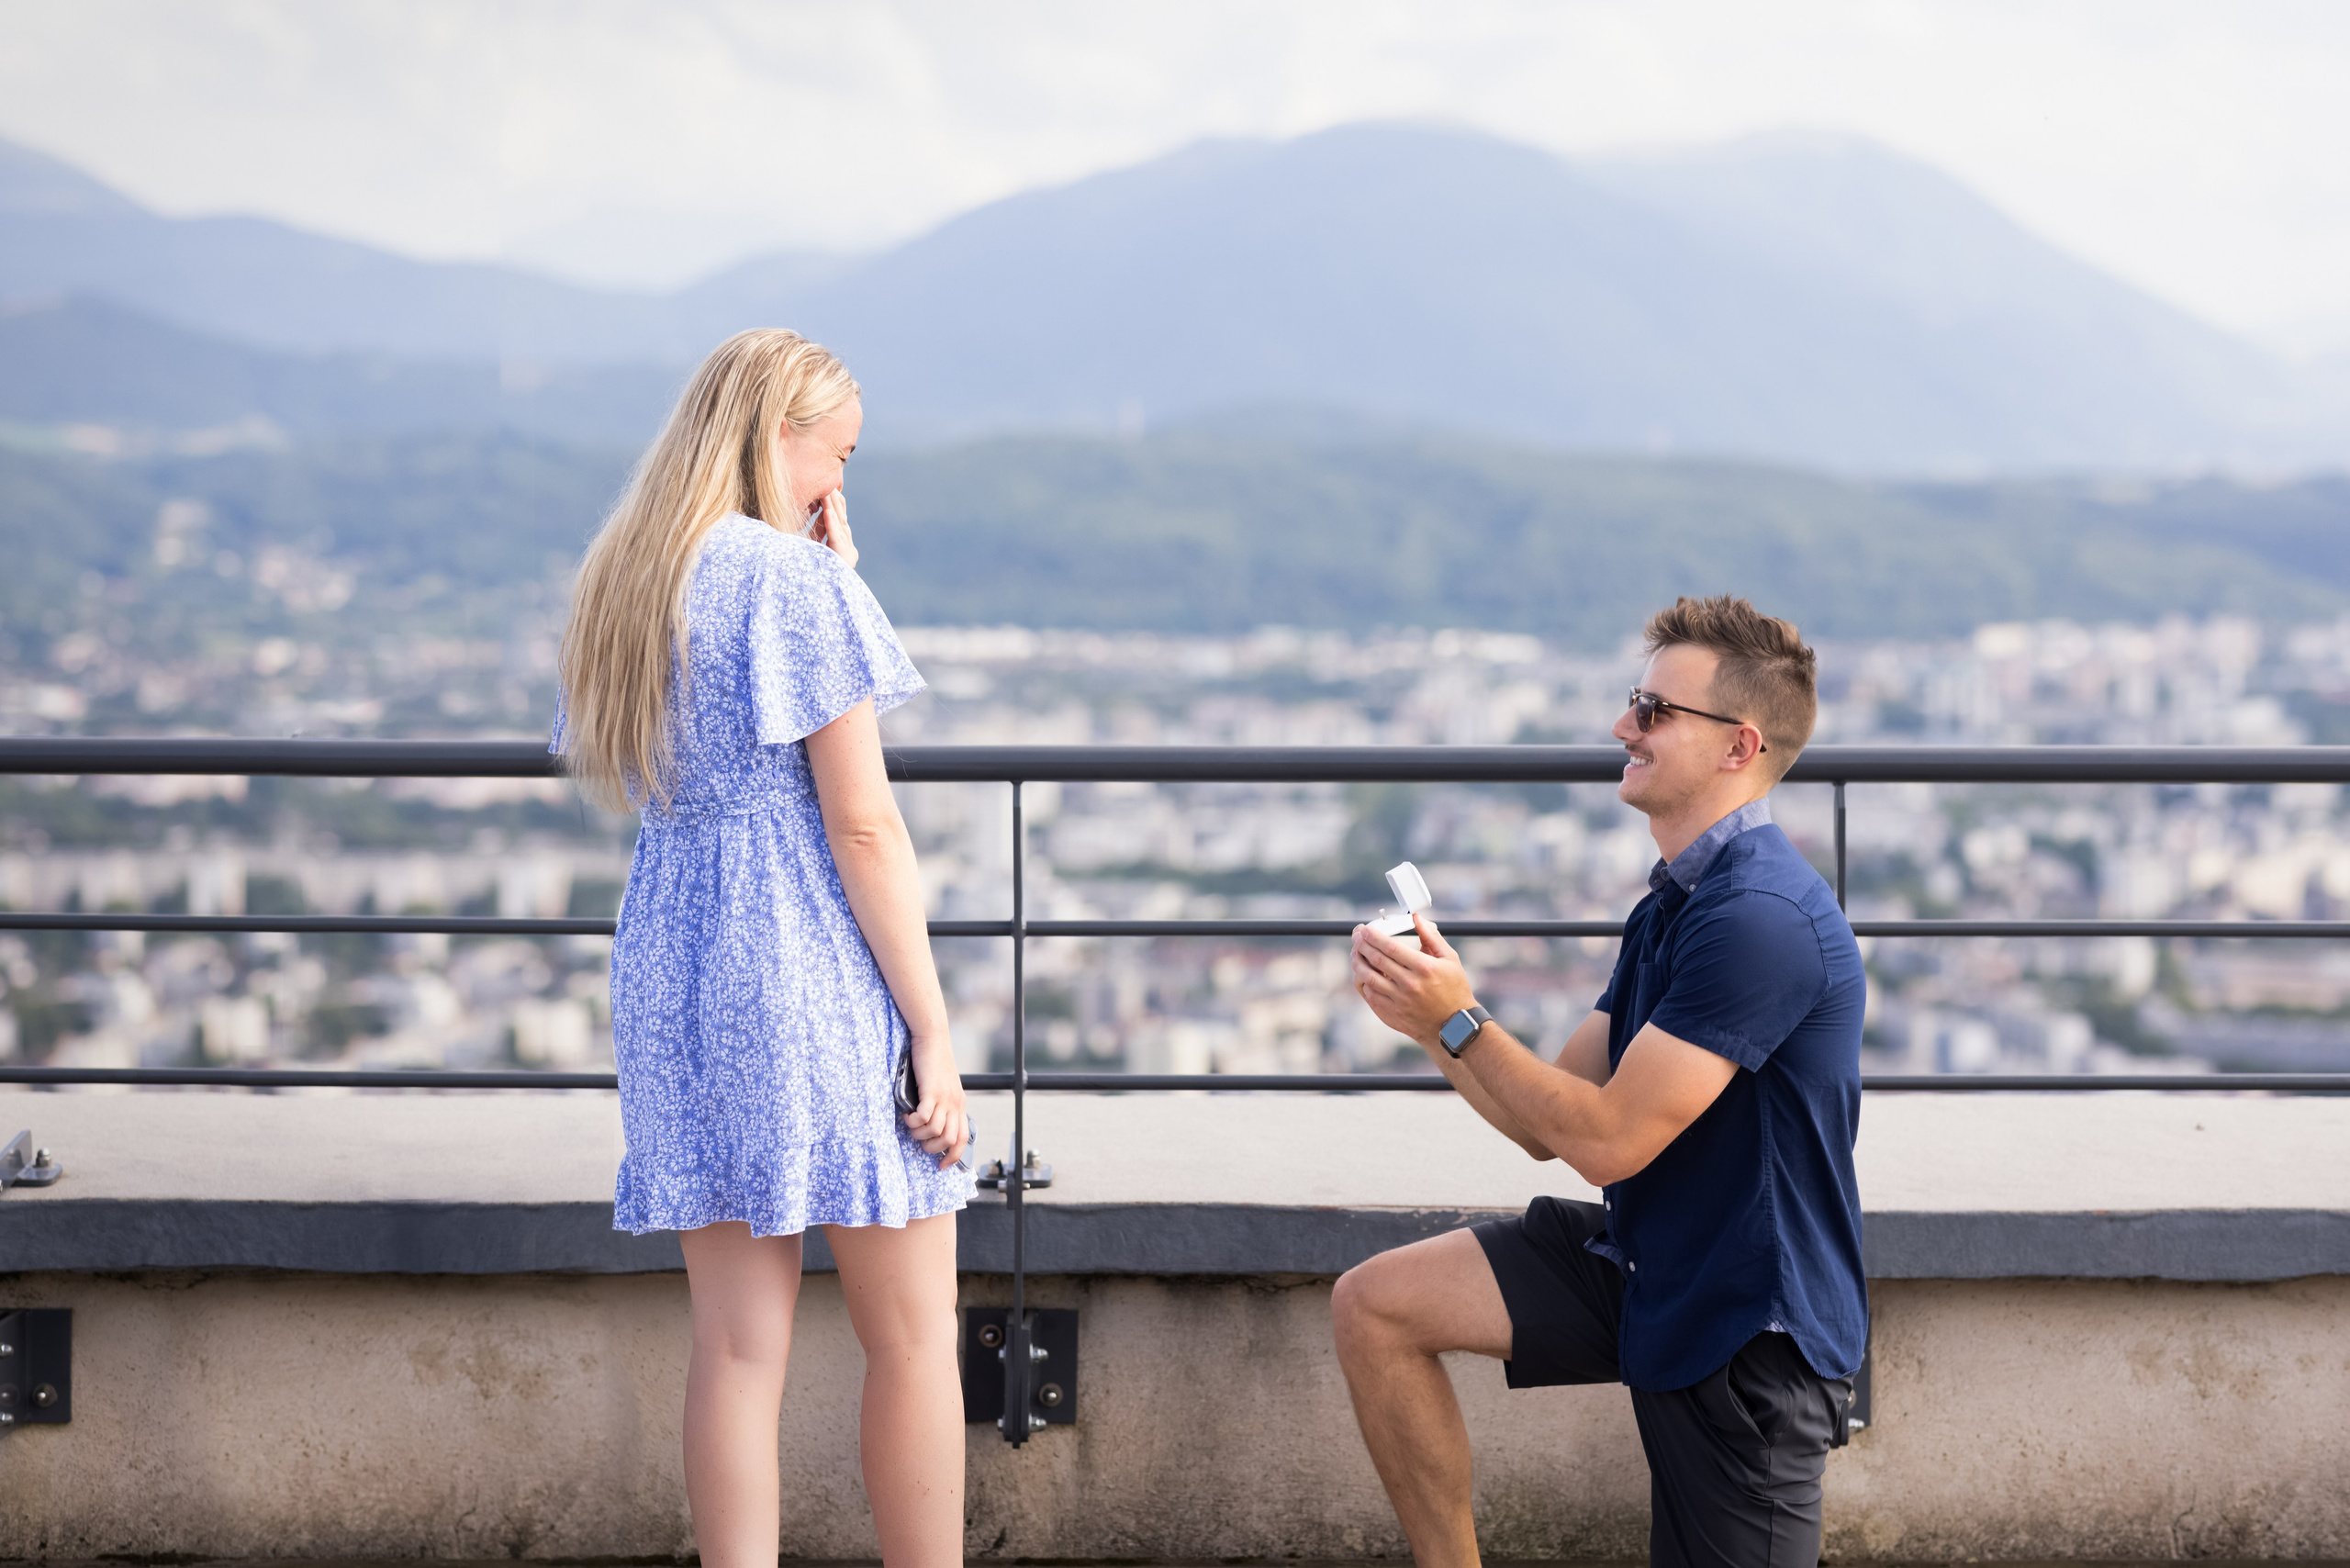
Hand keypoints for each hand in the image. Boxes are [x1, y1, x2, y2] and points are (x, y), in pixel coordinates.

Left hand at [810, 489, 857, 568]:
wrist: (825, 597)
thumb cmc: (814, 573)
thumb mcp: (814, 550)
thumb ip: (816, 535)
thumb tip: (814, 517)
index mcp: (842, 547)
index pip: (839, 521)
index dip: (836, 505)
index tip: (831, 489)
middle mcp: (847, 548)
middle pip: (841, 520)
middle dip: (835, 502)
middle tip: (829, 484)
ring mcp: (847, 553)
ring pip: (839, 525)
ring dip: (832, 507)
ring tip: (827, 492)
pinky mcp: (843, 557)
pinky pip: (835, 538)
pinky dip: (831, 524)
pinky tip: (827, 511)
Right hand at [903, 1032, 968, 1167]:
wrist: (932, 1038)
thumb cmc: (934, 1062)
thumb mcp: (943, 1087)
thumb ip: (941, 1104)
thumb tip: (930, 1125)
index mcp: (960, 1105)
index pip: (962, 1139)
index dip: (953, 1157)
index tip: (941, 1166)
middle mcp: (956, 1104)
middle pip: (949, 1140)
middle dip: (931, 1147)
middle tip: (918, 1139)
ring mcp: (945, 1098)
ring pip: (936, 1131)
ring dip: (919, 1134)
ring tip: (910, 1124)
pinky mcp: (932, 1091)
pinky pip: (925, 1117)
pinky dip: (914, 1121)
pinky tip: (907, 1115)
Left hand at [1351, 913, 1477, 1048]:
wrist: (1454, 1026)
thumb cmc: (1454, 989)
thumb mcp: (1449, 959)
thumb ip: (1431, 937)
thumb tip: (1416, 918)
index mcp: (1424, 968)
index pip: (1390, 947)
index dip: (1373, 936)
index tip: (1365, 929)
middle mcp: (1410, 984)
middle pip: (1376, 959)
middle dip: (1361, 944)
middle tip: (1356, 936)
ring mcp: (1399, 1000)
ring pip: (1368, 977)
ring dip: (1357, 962)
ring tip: (1355, 953)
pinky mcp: (1392, 1014)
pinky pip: (1370, 994)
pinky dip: (1364, 981)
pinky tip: (1363, 973)